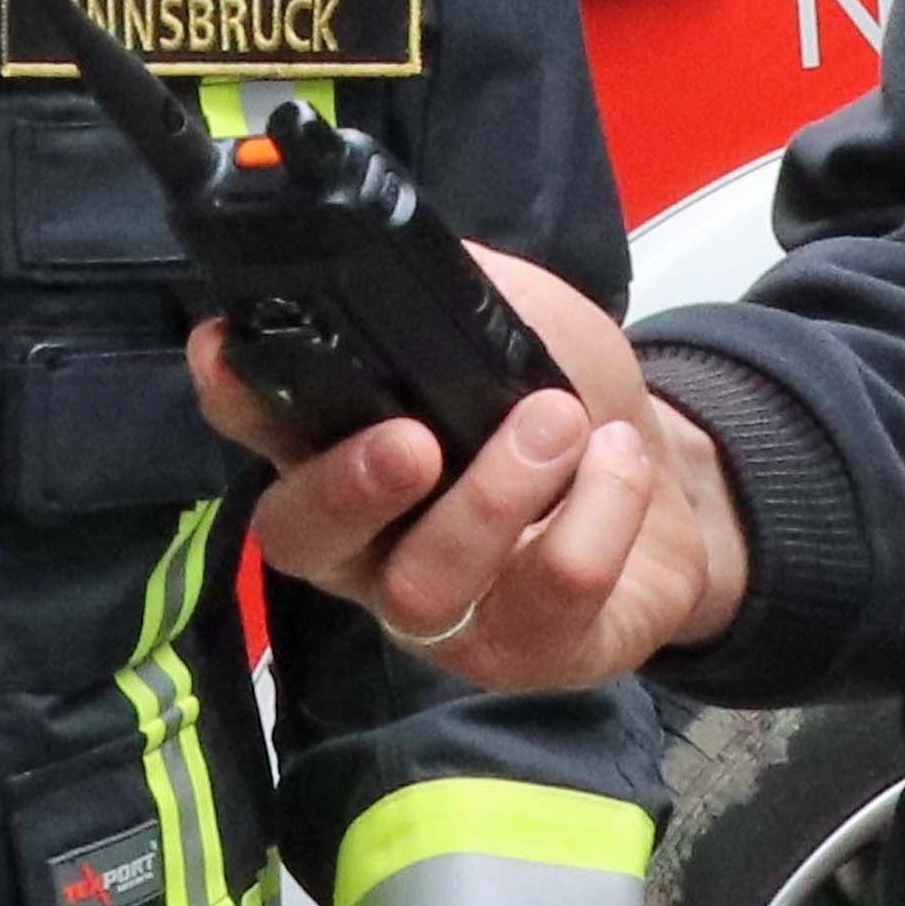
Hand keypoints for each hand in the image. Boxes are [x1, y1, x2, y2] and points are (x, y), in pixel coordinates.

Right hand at [208, 250, 755, 690]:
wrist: (678, 485)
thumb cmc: (571, 400)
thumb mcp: (522, 319)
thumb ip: (458, 291)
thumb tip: (403, 252)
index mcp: (343, 451)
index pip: (260, 428)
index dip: (236, 396)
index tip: (225, 347)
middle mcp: (367, 546)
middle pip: (302, 540)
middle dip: (348, 488)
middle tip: (413, 439)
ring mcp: (442, 614)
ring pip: (425, 583)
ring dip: (498, 491)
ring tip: (563, 421)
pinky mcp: (526, 653)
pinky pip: (548, 594)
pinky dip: (599, 511)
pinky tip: (617, 463)